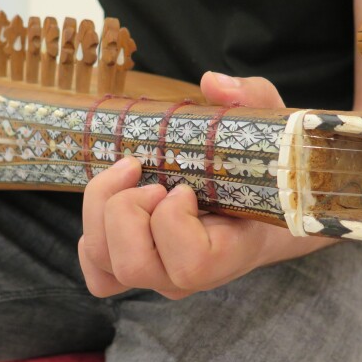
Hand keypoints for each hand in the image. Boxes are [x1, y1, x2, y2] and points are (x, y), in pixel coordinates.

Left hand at [79, 72, 333, 298]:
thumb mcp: (270, 126)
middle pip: (133, 266)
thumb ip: (251, 100)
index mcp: (229, 254)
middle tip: (150, 178)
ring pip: (104, 262)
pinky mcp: (134, 270)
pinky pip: (97, 273)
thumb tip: (213, 83)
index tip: (186, 186)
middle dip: (127, 209)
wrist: (267, 206)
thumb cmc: (266, 168)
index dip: (174, 220)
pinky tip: (114, 204)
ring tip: (129, 175)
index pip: (191, 265)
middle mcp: (189, 277)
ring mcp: (159, 276)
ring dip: (102, 209)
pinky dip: (91, 238)